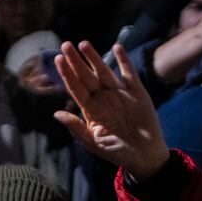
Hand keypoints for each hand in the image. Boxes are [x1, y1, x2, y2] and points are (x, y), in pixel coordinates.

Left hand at [53, 41, 167, 179]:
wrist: (144, 156)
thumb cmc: (117, 152)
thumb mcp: (94, 142)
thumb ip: (77, 128)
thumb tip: (56, 114)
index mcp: (90, 109)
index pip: (75, 88)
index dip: (67, 74)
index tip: (58, 60)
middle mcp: (103, 98)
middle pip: (86, 76)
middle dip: (76, 61)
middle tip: (65, 45)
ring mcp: (119, 94)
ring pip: (104, 71)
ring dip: (94, 58)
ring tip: (83, 44)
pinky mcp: (137, 93)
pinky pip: (129, 73)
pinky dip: (124, 61)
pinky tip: (117, 47)